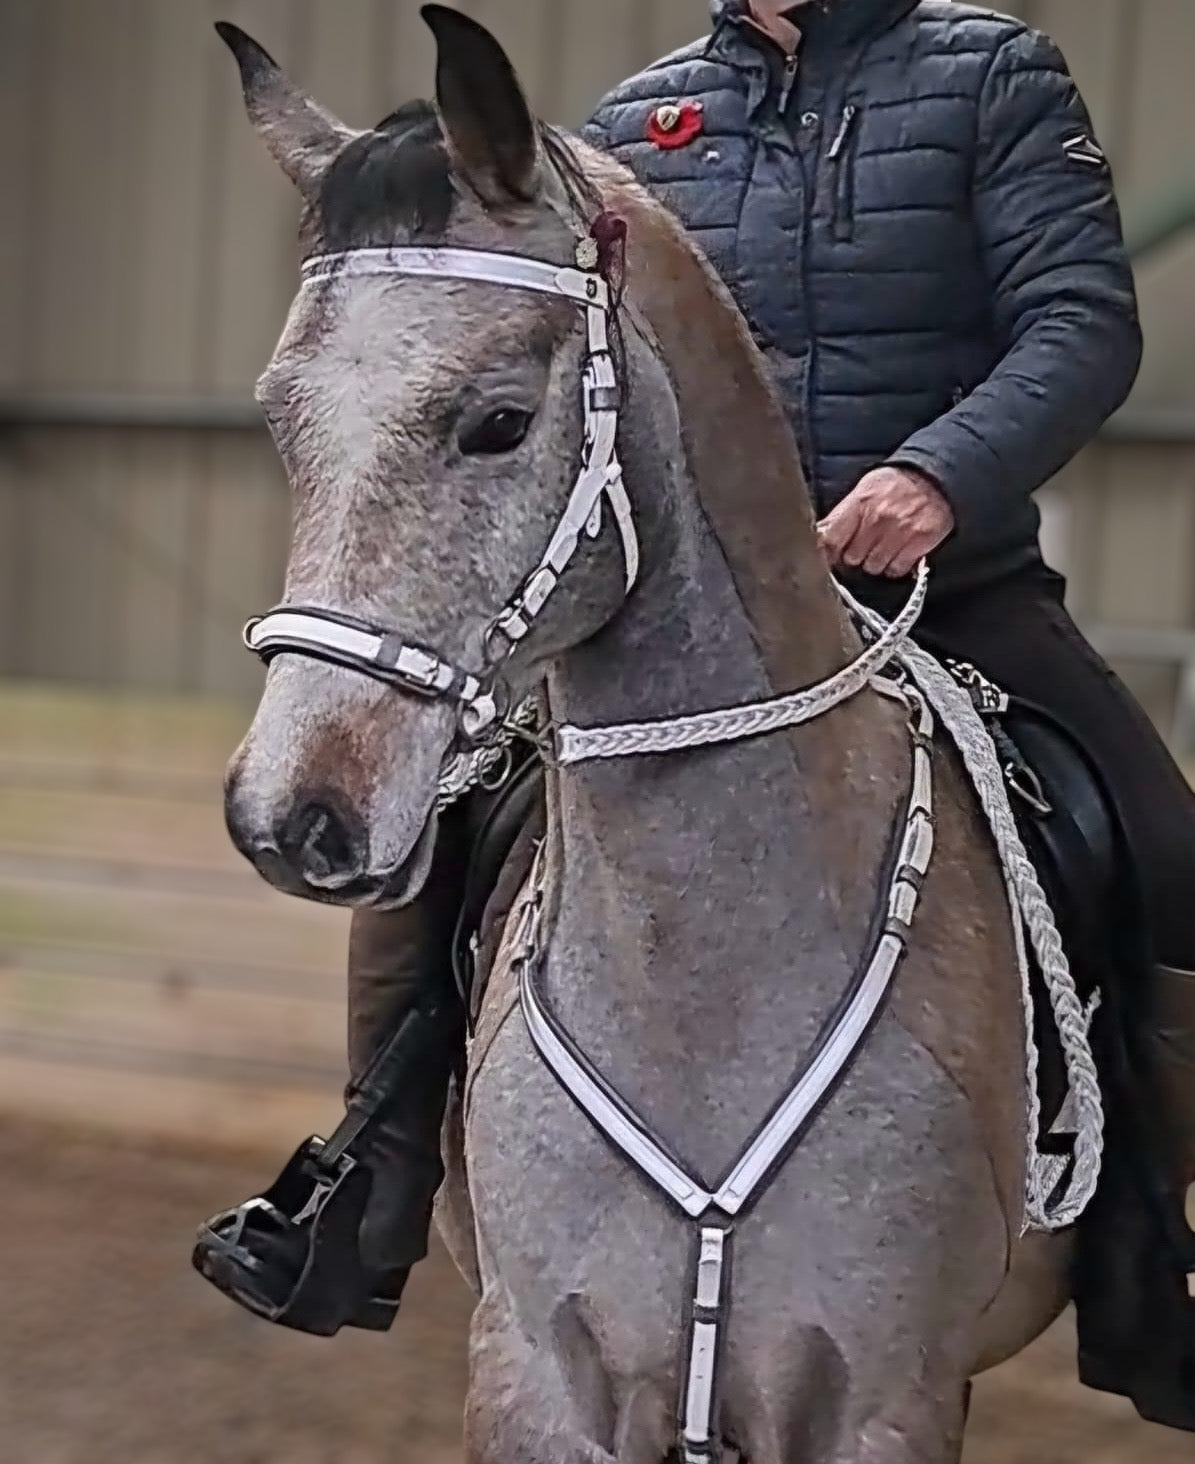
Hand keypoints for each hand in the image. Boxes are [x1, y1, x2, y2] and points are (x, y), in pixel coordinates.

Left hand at [817, 466, 954, 578]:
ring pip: (873, 567)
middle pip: (851, 557)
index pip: (831, 538)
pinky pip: (896, 570)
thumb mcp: (864, 489)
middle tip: (863, 545)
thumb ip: (842, 514)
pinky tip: (897, 553)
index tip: (829, 557)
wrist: (936, 478)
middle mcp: (877, 519)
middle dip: (854, 555)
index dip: (827, 553)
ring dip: (875, 562)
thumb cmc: (895, 484)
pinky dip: (895, 566)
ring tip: (882, 547)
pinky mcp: (918, 544)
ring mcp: (899, 533)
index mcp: (860, 503)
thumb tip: (820, 534)